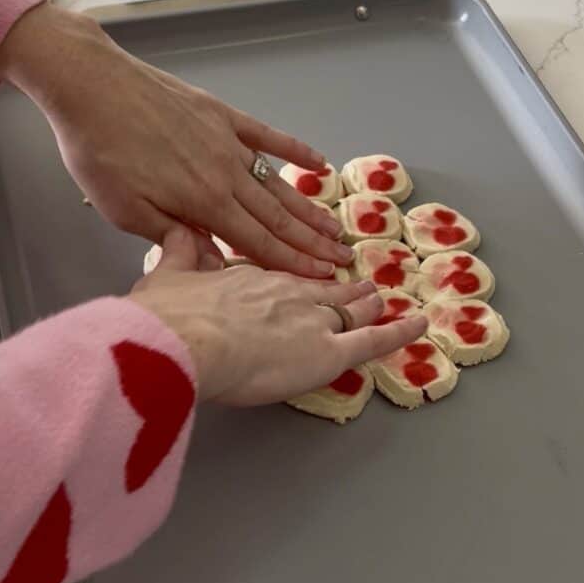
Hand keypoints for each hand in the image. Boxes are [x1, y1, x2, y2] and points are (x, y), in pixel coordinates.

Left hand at [0, 3, 352, 277]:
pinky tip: (317, 162)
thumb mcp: (126, 212)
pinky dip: (294, 150)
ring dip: (308, 208)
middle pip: (277, 216)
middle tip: (342, 258)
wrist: (92, 86)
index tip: (322, 277)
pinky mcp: (221, 114)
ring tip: (334, 227)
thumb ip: (174, 238)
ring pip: (277, 182)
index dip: (292, 263)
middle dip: (311, 242)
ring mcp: (228, 141)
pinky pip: (267, 136)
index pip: (257, 243)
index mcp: (204, 203)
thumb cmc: (99, 154)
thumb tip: (216, 262)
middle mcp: (226, 174)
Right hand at [130, 227, 427, 404]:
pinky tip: (419, 326)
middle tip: (356, 284)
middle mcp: (287, 291)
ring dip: (365, 303)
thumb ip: (177, 253)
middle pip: (321, 287)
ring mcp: (313, 319)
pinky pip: (374, 340)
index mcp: (249, 276)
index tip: (305, 276)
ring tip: (380, 300)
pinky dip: (400, 332)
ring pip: (350, 308)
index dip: (297, 278)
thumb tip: (178, 231)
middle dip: (340, 286)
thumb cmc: (168, 316)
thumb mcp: (164, 275)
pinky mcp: (329, 351)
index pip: (282, 275)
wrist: (182, 339)